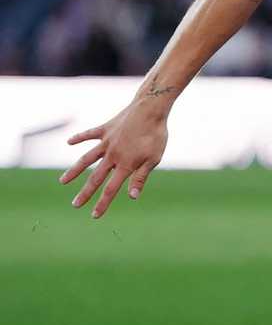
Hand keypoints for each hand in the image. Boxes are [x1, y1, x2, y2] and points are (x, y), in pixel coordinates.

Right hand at [58, 103, 169, 217]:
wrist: (150, 109)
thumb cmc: (156, 135)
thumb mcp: (153, 159)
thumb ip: (141, 177)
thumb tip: (132, 197)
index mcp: (125, 165)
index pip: (111, 189)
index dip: (103, 203)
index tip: (94, 215)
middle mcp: (112, 155)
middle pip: (95, 178)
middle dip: (85, 193)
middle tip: (75, 205)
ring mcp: (106, 142)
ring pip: (86, 159)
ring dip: (74, 171)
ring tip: (63, 181)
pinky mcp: (105, 129)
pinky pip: (89, 134)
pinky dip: (78, 138)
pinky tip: (68, 142)